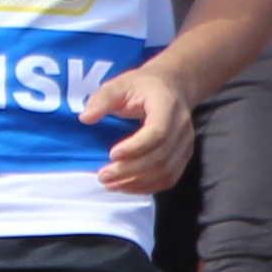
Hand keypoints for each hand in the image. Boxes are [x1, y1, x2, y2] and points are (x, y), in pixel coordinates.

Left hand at [84, 61, 200, 193]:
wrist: (173, 87)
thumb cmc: (144, 86)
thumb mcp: (120, 84)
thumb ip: (103, 99)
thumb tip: (85, 118)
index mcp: (168, 106)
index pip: (158, 132)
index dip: (135, 147)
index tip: (111, 154)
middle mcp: (182, 127)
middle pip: (160, 157)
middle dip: (130, 170)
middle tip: (103, 175)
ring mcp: (185, 144)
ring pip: (165, 172)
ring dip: (137, 182)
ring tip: (110, 184)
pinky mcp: (183, 157)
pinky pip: (168, 179)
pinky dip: (147, 187)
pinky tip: (125, 186)